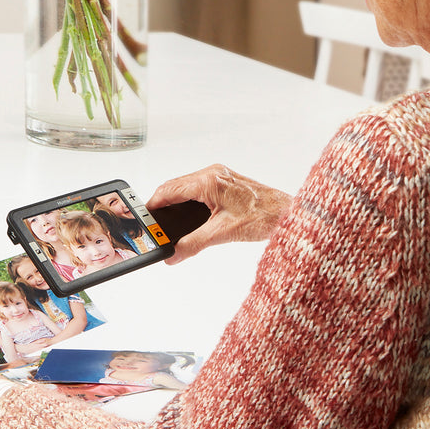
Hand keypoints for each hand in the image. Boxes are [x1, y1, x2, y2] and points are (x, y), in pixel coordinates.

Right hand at [148, 164, 291, 264]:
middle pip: (175, 186)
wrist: (287, 213)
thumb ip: (193, 244)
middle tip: (152, 225)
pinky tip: (186, 215)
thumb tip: (173, 255)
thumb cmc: (262, 216)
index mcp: (209, 180)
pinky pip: (198, 187)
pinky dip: (188, 200)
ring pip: (186, 186)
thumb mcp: (222, 233)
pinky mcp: (226, 182)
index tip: (143, 219)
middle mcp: (213, 173)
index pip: (170, 190)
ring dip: (175, 202)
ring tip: (166, 222)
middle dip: (162, 205)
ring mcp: (220, 176)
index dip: (153, 205)